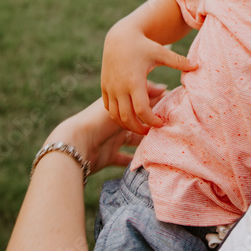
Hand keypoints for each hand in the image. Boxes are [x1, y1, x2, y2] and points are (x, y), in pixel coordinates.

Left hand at [48, 88, 164, 174]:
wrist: (76, 144)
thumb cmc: (97, 119)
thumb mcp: (122, 102)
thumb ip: (144, 93)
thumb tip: (164, 88)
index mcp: (119, 106)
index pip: (142, 104)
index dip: (157, 105)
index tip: (173, 108)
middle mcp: (117, 122)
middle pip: (140, 123)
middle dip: (154, 125)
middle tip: (174, 127)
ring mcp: (113, 140)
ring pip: (134, 142)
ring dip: (147, 144)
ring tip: (165, 145)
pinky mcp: (109, 156)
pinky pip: (125, 160)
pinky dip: (135, 163)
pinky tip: (149, 163)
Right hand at [101, 22, 195, 133]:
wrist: (119, 37)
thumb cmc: (143, 45)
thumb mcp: (161, 52)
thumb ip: (178, 62)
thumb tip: (198, 66)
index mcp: (135, 81)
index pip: (141, 110)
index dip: (151, 120)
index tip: (160, 123)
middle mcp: (120, 87)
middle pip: (127, 118)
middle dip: (139, 128)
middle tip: (150, 131)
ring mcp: (110, 88)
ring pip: (116, 116)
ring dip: (127, 125)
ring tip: (140, 127)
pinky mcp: (104, 87)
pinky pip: (108, 108)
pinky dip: (117, 116)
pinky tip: (128, 116)